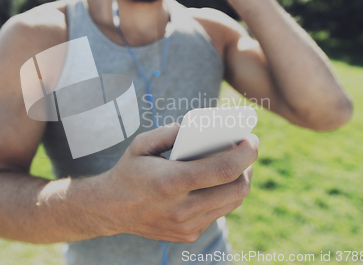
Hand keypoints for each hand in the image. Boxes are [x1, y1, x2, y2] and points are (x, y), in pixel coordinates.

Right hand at [101, 123, 257, 242]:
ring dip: (241, 181)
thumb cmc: (129, 171)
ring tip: (238, 164)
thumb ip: (171, 131)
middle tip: (247, 149)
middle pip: (237, 190)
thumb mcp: (141, 144)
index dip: (245, 153)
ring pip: (233, 203)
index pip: (224, 170)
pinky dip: (224, 195)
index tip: (251, 139)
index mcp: (171, 182)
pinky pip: (219, 213)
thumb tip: (202, 128)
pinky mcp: (189, 234)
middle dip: (249, 166)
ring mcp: (187, 226)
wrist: (110, 209)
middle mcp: (182, 209)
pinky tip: (218, 182)